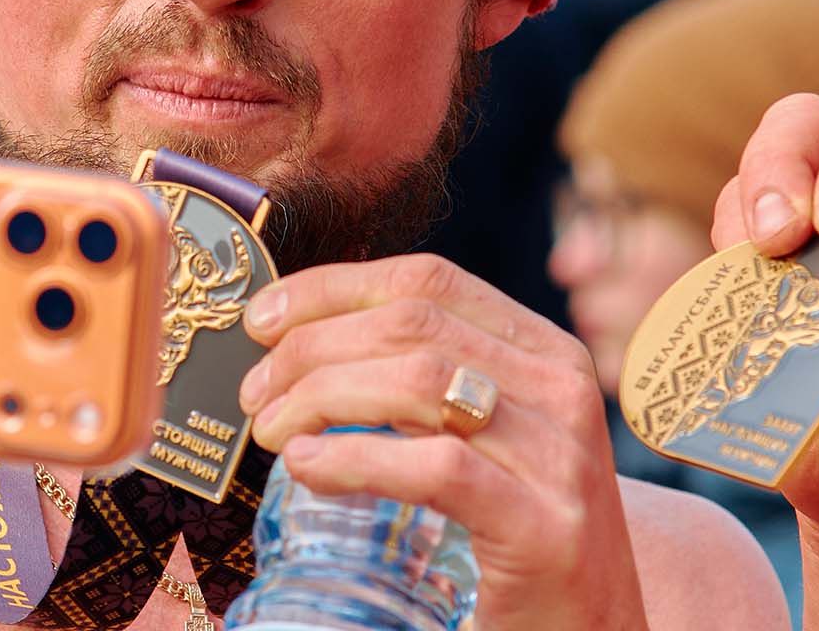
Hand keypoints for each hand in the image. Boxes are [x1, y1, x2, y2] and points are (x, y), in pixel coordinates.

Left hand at [236, 254, 647, 630]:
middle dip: (312, 348)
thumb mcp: (491, 440)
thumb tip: (303, 346)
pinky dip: (355, 461)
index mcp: (545, 352)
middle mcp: (561, 388)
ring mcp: (558, 458)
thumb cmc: (519, 538)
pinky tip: (308, 470)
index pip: (428, 279)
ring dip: (321, 398)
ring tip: (274, 432)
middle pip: (412, 325)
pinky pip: (435, 469)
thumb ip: (428, 389)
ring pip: (417, 382)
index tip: (265, 317)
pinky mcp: (544, 528)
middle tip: (257, 393)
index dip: (334, 288)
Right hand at [715, 95, 818, 629]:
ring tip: (757, 271)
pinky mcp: (754, 280)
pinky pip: (722, 245)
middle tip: (776, 235)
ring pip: (754, 178)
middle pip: (811, 130)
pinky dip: (722, 262)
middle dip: (782, 166)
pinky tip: (742, 300)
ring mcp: (806, 239)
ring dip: (745, 213)